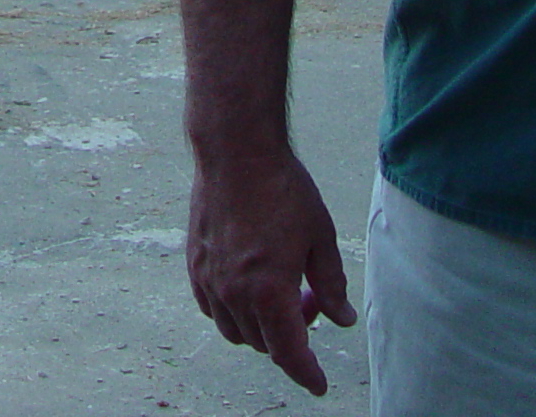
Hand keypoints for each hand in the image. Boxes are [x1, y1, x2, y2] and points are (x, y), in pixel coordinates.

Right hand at [187, 150, 354, 394]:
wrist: (235, 151)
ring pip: (234, 330)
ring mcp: (210, 279)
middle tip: (310, 303)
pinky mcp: (195, 263)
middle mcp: (235, 293)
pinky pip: (211, 307)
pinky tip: (248, 286)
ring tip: (279, 292)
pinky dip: (231, 310)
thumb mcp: (320, 237)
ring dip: (259, 327)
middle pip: (262, 343)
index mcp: (270, 291)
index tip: (318, 385)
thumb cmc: (282, 189)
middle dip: (290, 337)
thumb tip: (340, 318)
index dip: (306, 374)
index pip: (289, 353)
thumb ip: (331, 284)